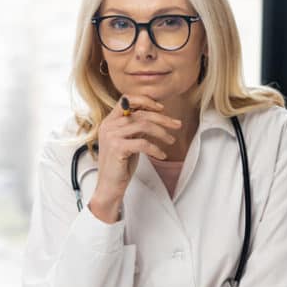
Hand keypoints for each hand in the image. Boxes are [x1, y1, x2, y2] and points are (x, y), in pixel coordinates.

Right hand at [89, 94, 181, 222]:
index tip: (162, 109)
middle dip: (162, 118)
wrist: (109, 186)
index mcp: (110, 121)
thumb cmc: (120, 165)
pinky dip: (156, 148)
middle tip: (177, 125)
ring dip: (162, 133)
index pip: (127, 100)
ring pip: (143, 125)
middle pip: (140, 113)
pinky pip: (143, 143)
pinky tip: (162, 155)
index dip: (145, 101)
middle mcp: (108, 125)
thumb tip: (156, 116)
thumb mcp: (129, 141)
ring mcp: (111, 136)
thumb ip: (136, 127)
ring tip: (171, 141)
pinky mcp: (117, 148)